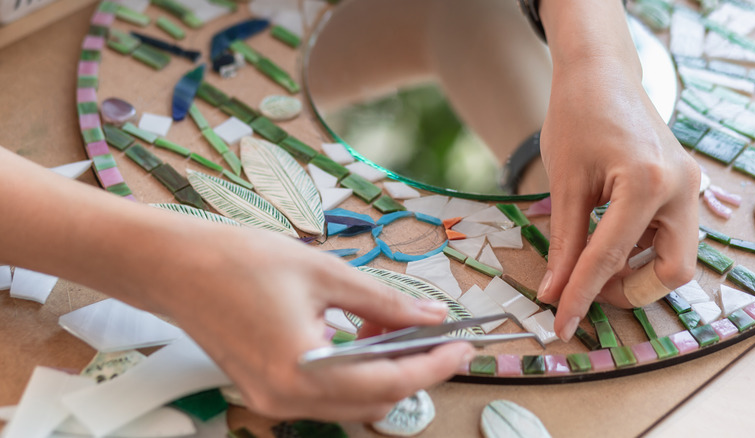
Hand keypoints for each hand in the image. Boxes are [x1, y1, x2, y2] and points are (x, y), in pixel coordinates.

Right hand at [0, 147, 471, 421]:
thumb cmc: (240, 261)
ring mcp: (274, 402)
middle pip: (374, 401)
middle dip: (415, 372)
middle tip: (439, 337)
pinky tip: (366, 338)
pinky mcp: (266, 392)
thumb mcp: (324, 273)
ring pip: (352, 403)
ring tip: (404, 332)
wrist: (174, 266)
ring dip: (386, 373)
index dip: (434, 365)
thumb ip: (383, 302)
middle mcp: (287, 400)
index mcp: (302, 371)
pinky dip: (356, 373)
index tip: (462, 346)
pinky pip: (327, 395)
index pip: (390, 382)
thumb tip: (429, 317)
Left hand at [535, 58, 699, 341]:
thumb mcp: (564, 183)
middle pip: (672, 271)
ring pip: (676, 257)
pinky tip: (607, 237)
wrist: (600, 74)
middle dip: (629, 290)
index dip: (581, 296)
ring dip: (635, 270)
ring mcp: (689, 187)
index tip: (560, 325)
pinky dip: (640, 249)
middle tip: (587, 287)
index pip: (610, 259)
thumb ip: (564, 242)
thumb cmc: (576, 117)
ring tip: (590, 259)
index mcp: (649, 183)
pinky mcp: (684, 187)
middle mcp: (682, 189)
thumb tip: (553, 293)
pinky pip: (670, 235)